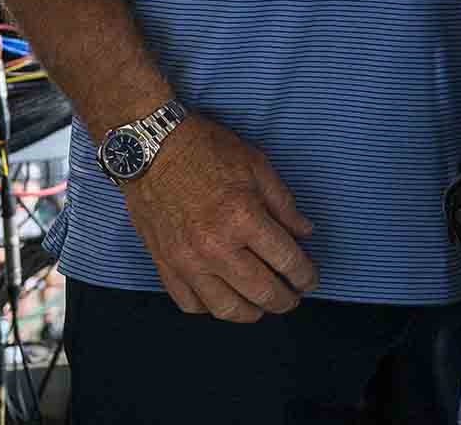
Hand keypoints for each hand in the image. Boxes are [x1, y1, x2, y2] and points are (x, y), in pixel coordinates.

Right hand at [121, 113, 318, 321]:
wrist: (150, 148)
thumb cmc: (205, 149)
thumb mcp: (257, 166)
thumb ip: (284, 205)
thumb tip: (304, 233)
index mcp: (243, 218)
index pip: (287, 261)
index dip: (305, 275)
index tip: (310, 278)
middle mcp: (216, 247)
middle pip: (262, 292)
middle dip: (285, 300)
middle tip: (293, 296)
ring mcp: (187, 261)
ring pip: (226, 309)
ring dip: (252, 312)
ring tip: (262, 304)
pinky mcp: (165, 265)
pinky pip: (191, 304)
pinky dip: (211, 307)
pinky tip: (224, 297)